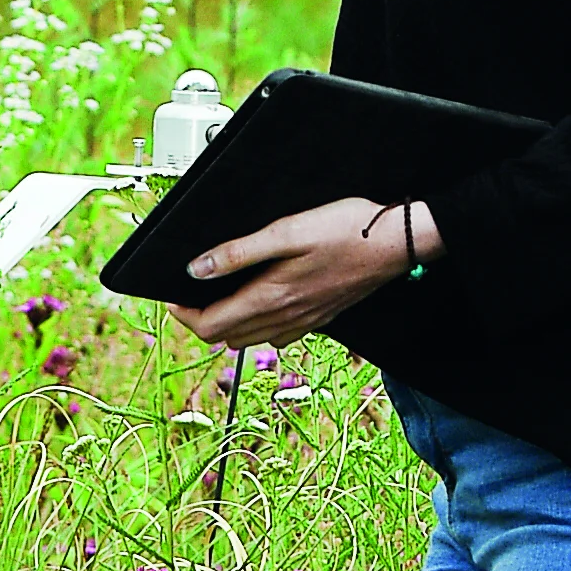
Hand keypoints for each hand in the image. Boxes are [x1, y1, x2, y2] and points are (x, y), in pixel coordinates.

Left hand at [169, 193, 427, 352]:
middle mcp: (286, 319)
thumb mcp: (287, 231)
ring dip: (228, 325)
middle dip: (201, 320)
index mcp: (271, 298)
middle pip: (226, 338)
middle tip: (190, 296)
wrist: (399, 242)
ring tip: (220, 297)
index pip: (210, 327)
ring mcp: (305, 323)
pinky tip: (262, 302)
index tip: (172, 297)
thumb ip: (238, 253)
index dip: (183, 315)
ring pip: (251, 341)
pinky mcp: (320, 318)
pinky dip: (258, 326)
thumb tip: (196, 270)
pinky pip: (278, 336)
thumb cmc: (348, 230)